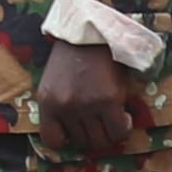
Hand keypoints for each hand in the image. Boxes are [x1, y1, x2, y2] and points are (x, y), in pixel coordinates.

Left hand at [36, 33, 144, 159]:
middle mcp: (64, 106)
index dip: (68, 139)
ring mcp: (86, 105)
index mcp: (47, 102)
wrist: (95, 30)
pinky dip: (123, 129)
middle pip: (81, 142)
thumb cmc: (76, 55)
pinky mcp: (108, 100)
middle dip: (92, 134)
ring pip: (101, 141)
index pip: (52, 141)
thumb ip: (61, 106)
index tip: (77, 131)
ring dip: (108, 133)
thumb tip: (75, 133)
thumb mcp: (56, 82)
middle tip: (100, 122)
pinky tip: (124, 117)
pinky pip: (118, 131)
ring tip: (112, 119)